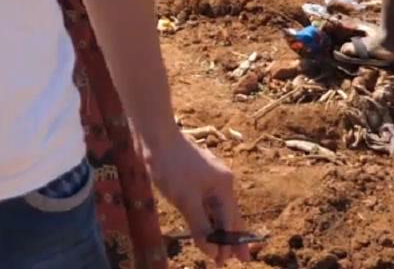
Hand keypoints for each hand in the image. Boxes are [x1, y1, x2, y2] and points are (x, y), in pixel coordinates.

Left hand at [146, 134, 253, 262]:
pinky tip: (206, 226)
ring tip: (220, 248)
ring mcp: (208, 179)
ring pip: (217, 209)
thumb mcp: (186, 200)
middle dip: (231, 238)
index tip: (227, 262)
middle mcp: (221, 182)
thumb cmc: (172, 166)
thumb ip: (201, 226)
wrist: (154, 137)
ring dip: (218, 229)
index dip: (229, 243)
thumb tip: (214, 251)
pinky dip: (207, 217)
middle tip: (238, 260)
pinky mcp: (194, 178)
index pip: (230, 221)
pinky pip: (205, 202)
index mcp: (224, 186)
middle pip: (229, 215)